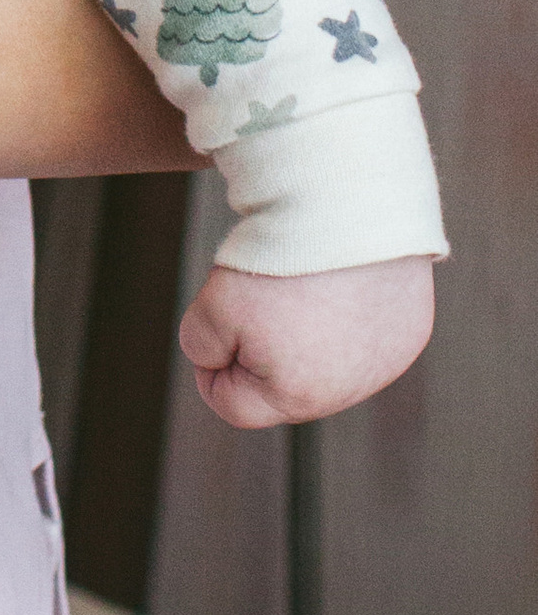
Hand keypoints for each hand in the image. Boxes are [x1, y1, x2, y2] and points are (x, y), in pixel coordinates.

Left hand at [179, 255, 434, 427]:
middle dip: (261, 348)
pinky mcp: (411, 331)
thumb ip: (203, 347)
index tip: (215, 319)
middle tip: (263, 295)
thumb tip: (219, 361)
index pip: (234, 404)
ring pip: (326, 361)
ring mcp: (388, 361)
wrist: (346, 210)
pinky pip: (366, 334)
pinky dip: (348, 313)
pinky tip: (342, 279)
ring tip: (306, 284)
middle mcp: (352, 390)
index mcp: (300, 397)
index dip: (210, 363)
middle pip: (283, 384)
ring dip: (307, 333)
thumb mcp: (211, 309)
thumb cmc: (275, 264)